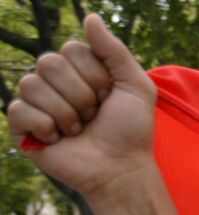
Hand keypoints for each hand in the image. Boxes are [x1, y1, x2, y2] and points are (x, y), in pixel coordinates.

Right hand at [6, 15, 156, 199]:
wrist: (122, 168)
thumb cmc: (131, 130)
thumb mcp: (135, 86)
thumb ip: (115, 51)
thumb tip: (90, 17)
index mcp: (78, 69)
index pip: (71, 49)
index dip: (95, 76)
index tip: (110, 97)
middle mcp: (54, 82)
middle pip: (48, 63)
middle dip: (80, 94)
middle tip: (94, 115)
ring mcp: (36, 103)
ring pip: (31, 85)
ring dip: (66, 113)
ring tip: (80, 130)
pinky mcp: (23, 127)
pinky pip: (19, 109)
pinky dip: (46, 127)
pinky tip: (59, 140)